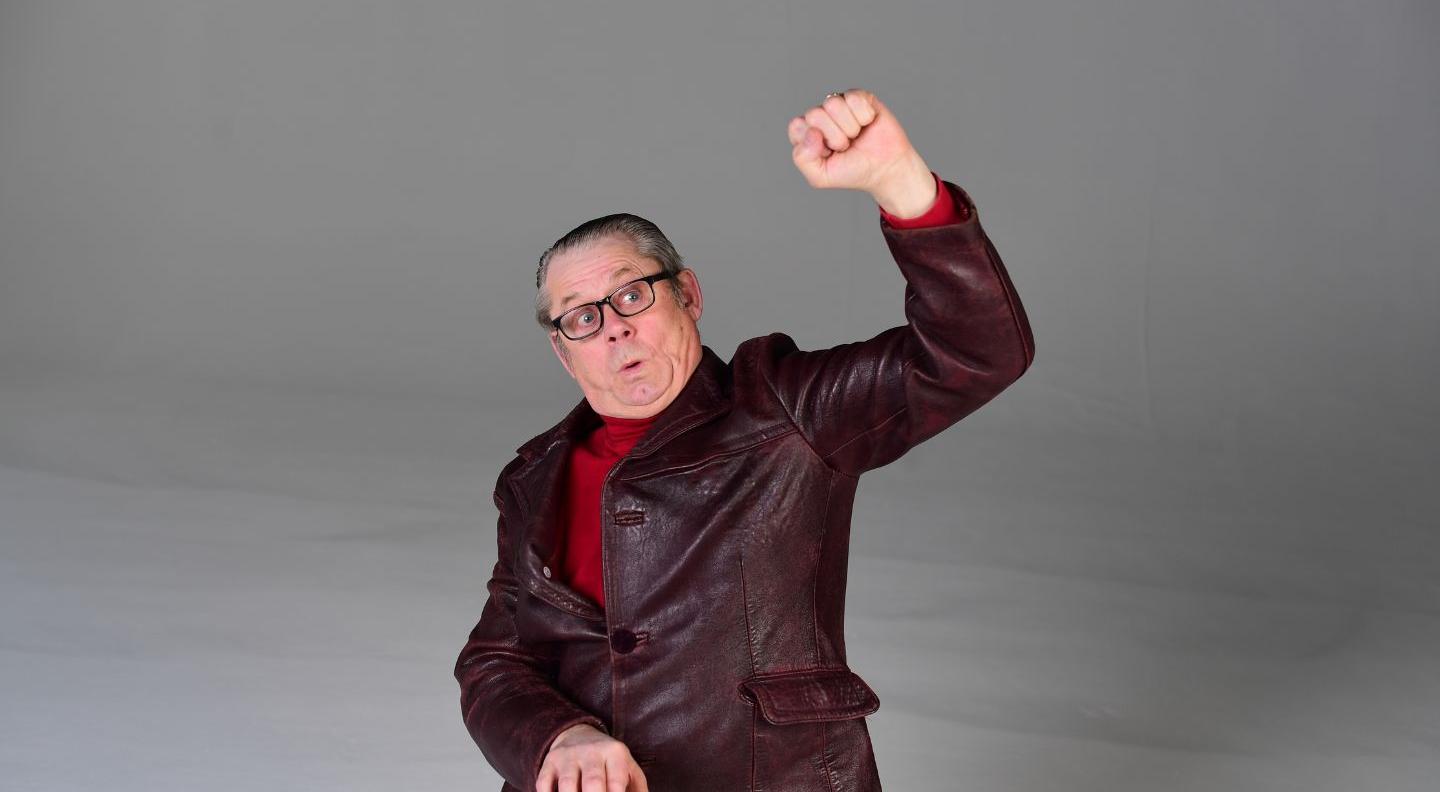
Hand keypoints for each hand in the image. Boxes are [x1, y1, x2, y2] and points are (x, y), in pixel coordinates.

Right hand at [536, 723, 649, 791]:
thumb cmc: (610, 763)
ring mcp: (568, 756)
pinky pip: (544, 784)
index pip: (617, 782)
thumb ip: (638, 791)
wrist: (577, 734)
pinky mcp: (549, 762)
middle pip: (593, 782)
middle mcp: (591, 752)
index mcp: (615, 753)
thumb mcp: (629, 769)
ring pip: (567, 785)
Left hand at [786, 88, 936, 216]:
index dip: (814, 142)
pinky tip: (867, 124)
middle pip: (814, 114)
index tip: (828, 153)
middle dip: (834, 137)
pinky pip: (854, 98)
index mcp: (806, 133)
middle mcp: (821, 116)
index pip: (797, 126)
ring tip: (856, 136)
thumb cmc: (853, 172)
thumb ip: (802, 158)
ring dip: (849, 127)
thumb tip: (812, 131)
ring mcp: (840, 105)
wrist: (886, 169)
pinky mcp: (860, 97)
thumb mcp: (820, 176)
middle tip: (846, 146)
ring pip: (833, 104)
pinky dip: (863, 116)